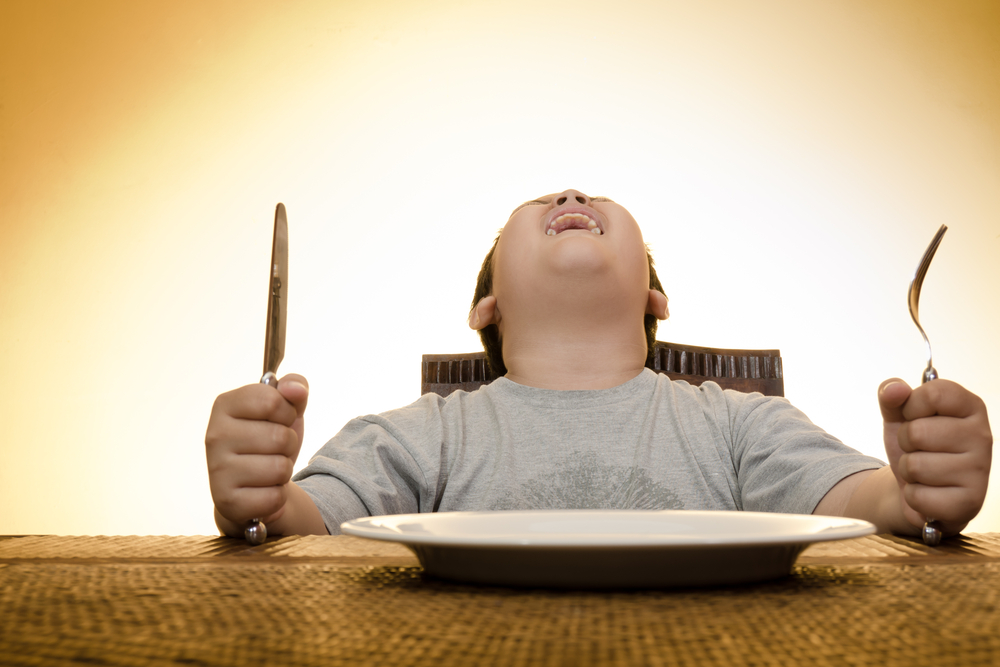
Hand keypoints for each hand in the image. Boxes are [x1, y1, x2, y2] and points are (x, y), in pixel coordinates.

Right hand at [205, 374, 308, 532]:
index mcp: (225, 405)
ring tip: (267, 469)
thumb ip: (295, 387)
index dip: (287, 412)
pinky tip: (261, 490)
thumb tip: (296, 390)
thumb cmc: (269, 439)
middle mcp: (214, 435)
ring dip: (283, 471)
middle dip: (288, 445)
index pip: (273, 401)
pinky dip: (277, 496)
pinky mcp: (227, 501)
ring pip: (280, 468)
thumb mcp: (285, 409)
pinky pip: (275, 497)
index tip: (277, 420)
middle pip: (281, 437)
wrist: (253, 485)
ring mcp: (217, 470)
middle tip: (272, 450)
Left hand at [879, 378, 991, 535]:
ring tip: (924, 470)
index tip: (914, 416)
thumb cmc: (915, 445)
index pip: (933, 394)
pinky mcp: (970, 502)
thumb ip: (891, 396)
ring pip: (915, 466)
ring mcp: (979, 470)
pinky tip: (929, 491)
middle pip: (917, 432)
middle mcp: (982, 436)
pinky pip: (918, 496)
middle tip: (918, 448)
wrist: (918, 486)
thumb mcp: (899, 415)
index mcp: (970, 406)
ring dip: (908, 471)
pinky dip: (913, 496)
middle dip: (905, 443)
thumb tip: (894, 389)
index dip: (910, 407)